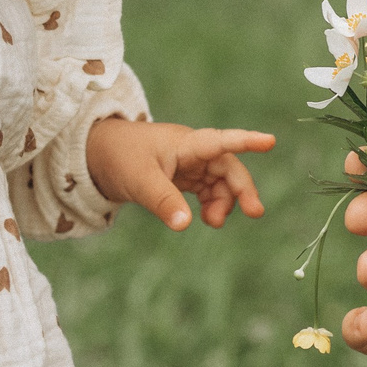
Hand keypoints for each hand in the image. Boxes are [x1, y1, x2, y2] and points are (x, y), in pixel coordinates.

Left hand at [84, 119, 275, 230]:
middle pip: (228, 168)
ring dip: (224, 202)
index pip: (221, 141)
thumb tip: (186, 226)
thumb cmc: (118, 157)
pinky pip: (206, 191)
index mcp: (186, 143)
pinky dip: (211, 205)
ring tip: (213, 223)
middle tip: (255, 213)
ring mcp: (189, 164)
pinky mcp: (182, 177)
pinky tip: (206, 218)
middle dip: (242, 190)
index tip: (270, 142)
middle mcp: (193, 151)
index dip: (247, 141)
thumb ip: (164, 202)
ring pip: (219, 183)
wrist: (95, 155)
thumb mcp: (140, 181)